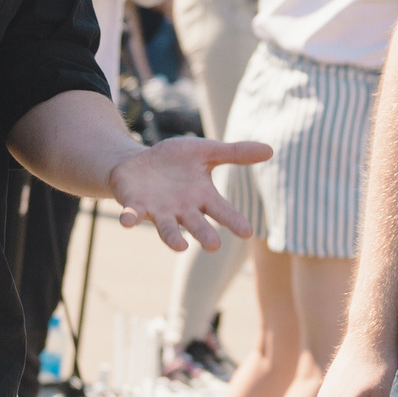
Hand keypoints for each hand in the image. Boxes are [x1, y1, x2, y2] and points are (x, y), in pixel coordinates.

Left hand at [105, 135, 268, 250]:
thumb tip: (271, 150)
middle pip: (196, 225)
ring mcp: (158, 210)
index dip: (233, 221)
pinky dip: (130, 219)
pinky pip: (133, 215)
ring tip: (180, 246)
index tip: (247, 232)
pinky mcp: (135, 206)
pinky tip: (126, 222)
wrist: (137, 164)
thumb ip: (234, 153)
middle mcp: (182, 209)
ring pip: (167, 228)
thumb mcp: (205, 151)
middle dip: (204, 234)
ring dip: (172, 238)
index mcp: (201, 196)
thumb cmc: (174, 161)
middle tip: (214, 246)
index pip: (222, 210)